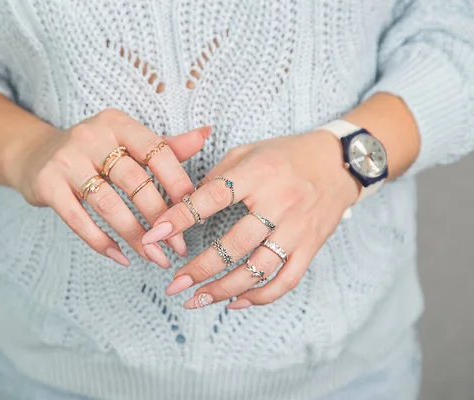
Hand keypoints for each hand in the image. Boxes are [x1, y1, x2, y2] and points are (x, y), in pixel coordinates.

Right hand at [5, 108, 210, 267]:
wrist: (34, 155)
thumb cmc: (93, 151)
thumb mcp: (126, 142)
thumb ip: (164, 145)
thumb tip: (206, 134)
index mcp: (118, 124)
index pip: (157, 152)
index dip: (178, 183)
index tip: (195, 213)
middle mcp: (91, 137)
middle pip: (135, 181)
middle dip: (161, 218)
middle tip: (178, 246)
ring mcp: (66, 160)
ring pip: (108, 204)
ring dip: (135, 236)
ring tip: (156, 258)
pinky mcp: (47, 185)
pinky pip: (78, 220)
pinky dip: (101, 242)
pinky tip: (121, 258)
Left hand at [142, 130, 359, 307]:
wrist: (338, 163)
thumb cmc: (285, 155)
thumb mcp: (248, 152)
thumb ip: (216, 177)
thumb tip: (183, 206)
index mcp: (258, 173)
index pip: (213, 197)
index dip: (182, 217)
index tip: (155, 235)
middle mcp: (279, 202)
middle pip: (234, 244)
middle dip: (199, 268)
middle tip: (174, 285)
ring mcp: (297, 228)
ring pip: (257, 268)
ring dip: (223, 289)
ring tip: (196, 300)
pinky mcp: (311, 247)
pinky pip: (286, 280)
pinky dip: (260, 297)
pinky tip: (235, 302)